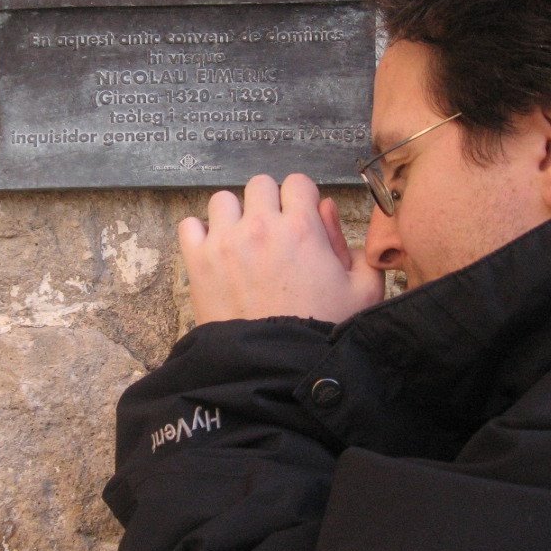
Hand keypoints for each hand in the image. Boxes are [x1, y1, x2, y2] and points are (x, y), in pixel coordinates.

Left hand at [178, 173, 384, 324]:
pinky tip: (215, 253)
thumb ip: (353, 247)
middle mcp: (261, 227)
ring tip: (242, 242)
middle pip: (260, 185)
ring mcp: (226, 242)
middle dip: (268, 203)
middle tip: (273, 233)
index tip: (300, 220)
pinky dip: (199, 234)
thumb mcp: (361, 291)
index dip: (302, 199)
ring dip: (233, 216)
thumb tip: (327, 212)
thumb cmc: (321, 332)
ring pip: (222, 200)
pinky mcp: (198, 262)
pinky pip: (189, 225)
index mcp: (302, 228)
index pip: (297, 182)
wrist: (276, 368)